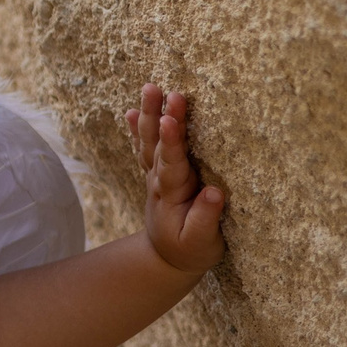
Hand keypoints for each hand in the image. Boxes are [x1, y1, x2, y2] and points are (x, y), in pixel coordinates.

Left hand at [121, 83, 225, 273]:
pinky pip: (146, 149)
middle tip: (162, 90)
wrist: (166, 258)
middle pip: (158, 145)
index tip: (169, 118)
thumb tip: (214, 191)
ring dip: (149, 114)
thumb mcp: (201, 243)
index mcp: (172, 194)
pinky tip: (132, 111)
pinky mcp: (158, 175)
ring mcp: (156, 176)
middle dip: (160, 116)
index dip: (171, 140)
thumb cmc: (190, 250)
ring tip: (149, 87)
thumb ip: (205, 219)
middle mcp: (160, 180)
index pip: (171, 163)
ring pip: (150, 142)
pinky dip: (138, 130)